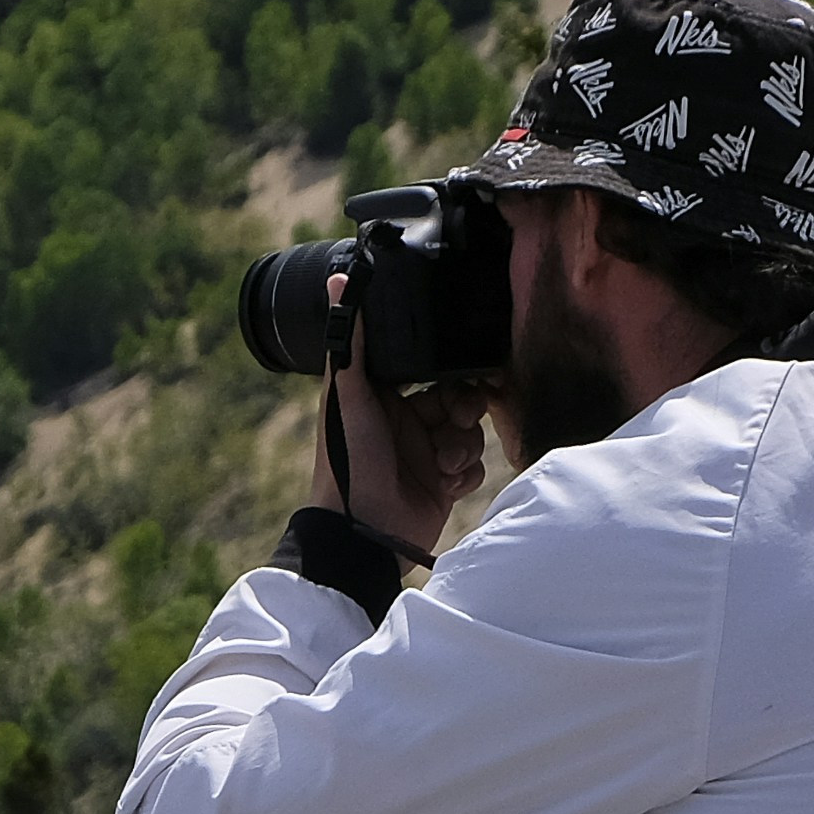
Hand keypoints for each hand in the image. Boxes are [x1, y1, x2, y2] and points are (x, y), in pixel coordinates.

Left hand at [308, 278, 490, 555]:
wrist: (364, 534)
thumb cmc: (348, 461)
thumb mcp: (349, 396)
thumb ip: (352, 340)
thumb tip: (339, 278)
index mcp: (386, 398)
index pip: (432, 369)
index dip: (453, 369)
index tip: (469, 371)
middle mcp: (409, 422)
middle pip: (460, 399)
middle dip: (466, 411)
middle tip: (458, 421)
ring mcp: (428, 454)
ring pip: (471, 434)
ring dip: (463, 448)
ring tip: (443, 464)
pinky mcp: (444, 484)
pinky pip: (474, 467)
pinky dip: (466, 475)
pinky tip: (447, 485)